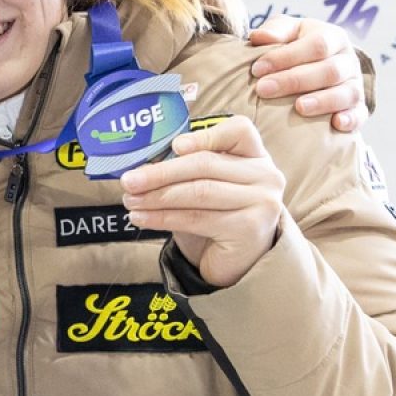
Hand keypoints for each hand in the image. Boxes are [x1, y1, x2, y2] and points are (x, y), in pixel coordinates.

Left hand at [119, 117, 284, 287]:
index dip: (205, 135)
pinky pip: (196, 218)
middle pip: (206, 164)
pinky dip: (162, 217)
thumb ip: (187, 171)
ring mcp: (262, 202)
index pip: (239, 131)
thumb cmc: (217, 220)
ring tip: (130, 200)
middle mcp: (266, 176)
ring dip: (157, 196)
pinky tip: (141, 218)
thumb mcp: (205, 188)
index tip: (174, 146)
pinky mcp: (249, 229)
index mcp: (256, 157)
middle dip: (161, 172)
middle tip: (129, 180)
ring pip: (199, 192)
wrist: (236, 265)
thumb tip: (142, 166)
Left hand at [247, 15, 366, 131]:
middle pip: (329, 70)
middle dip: (295, 80)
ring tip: (299, 108)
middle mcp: (348, 61)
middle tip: (263, 89)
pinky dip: (351, 119)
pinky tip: (336, 124)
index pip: (316, 45)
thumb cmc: (298, 46)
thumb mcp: (288, 32)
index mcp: (334, 37)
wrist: (321, 66)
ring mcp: (355, 85)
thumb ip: (275, 31)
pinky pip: (360, 114)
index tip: (257, 69)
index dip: (286, 56)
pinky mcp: (358, 108)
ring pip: (347, 93)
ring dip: (323, 101)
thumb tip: (258, 36)